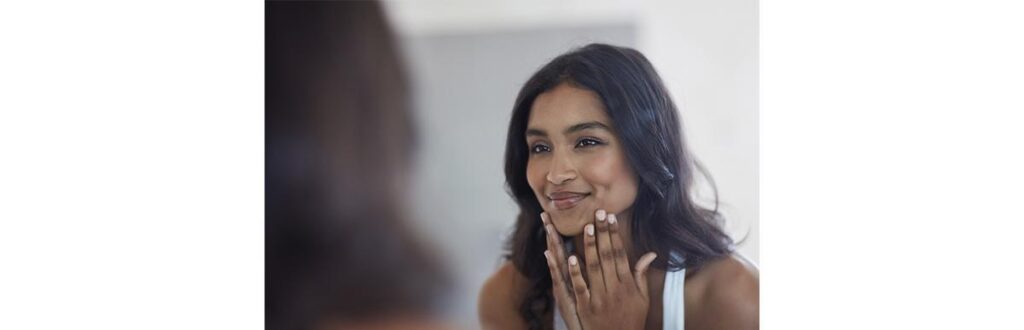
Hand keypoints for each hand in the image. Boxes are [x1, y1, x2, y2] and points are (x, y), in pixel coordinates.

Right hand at [542, 212, 582, 329]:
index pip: (564, 249)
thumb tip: (579, 257)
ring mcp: (562, 288)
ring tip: (548, 228)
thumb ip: (586, 274)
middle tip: (544, 214)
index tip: (550, 216)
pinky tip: (551, 255)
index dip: (557, 233)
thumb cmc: (587, 316)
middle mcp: (563, 280)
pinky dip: (556, 268)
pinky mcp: (563, 298)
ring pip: (557, 263)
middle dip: (551, 233)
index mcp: (570, 277)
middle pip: (557, 252)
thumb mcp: (585, 293)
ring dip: (552, 245)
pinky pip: (560, 280)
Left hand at [543, 210, 657, 329]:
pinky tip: (571, 257)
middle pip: (608, 256)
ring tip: (587, 228)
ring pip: (594, 268)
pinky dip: (576, 272)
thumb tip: (650, 254)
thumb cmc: (631, 320)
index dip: (615, 235)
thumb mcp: (643, 299)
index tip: (611, 218)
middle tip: (598, 213)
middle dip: (603, 233)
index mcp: (628, 285)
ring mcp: (600, 299)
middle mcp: (615, 290)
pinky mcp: (586, 308)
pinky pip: (581, 287)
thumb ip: (641, 275)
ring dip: (591, 247)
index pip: (621, 254)